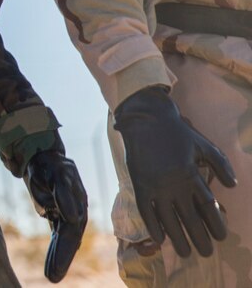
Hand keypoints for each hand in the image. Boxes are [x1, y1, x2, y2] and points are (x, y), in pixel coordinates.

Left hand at [24, 149, 87, 282]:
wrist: (43, 158)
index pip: (72, 231)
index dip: (65, 250)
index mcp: (78, 205)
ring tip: (51, 277)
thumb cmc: (51, 165)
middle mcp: (75, 213)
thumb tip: (72, 217)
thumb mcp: (57, 175)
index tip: (57, 265)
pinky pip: (56, 236)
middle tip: (52, 278)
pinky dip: (54, 249)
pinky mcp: (56, 215)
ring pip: (62, 241)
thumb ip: (64, 194)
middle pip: (69, 240)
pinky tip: (52, 265)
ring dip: (57, 258)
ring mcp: (66, 215)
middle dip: (61, 259)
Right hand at [113, 85, 236, 257]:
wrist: (145, 118)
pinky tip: (159, 239)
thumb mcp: (203, 144)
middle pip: (190, 218)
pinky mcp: (140, 184)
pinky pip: (146, 211)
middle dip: (200, 238)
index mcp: (191, 174)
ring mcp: (155, 186)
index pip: (207, 207)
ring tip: (184, 252)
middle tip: (206, 253)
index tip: (221, 237)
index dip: (216, 224)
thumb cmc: (176, 131)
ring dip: (178, 238)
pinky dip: (153, 226)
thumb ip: (220, 165)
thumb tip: (232, 186)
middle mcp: (174, 184)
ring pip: (168, 220)